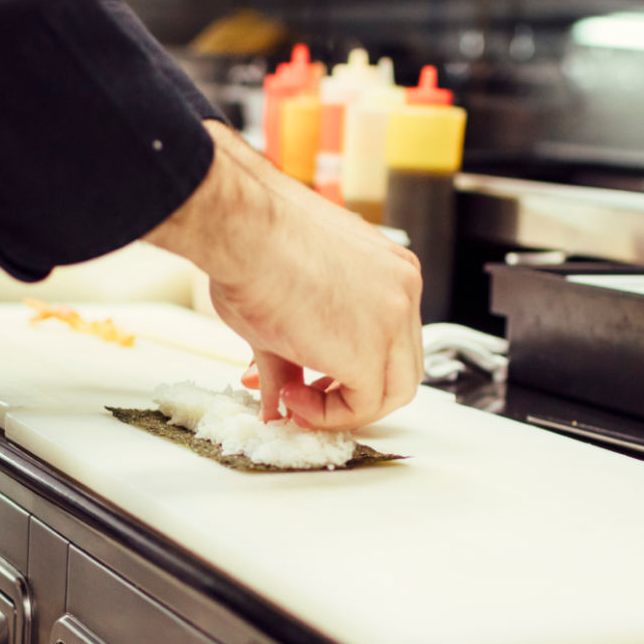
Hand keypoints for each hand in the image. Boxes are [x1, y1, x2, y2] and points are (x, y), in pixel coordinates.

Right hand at [149, 122, 422, 430]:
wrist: (242, 228)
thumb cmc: (254, 242)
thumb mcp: (287, 302)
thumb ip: (289, 359)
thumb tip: (276, 398)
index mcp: (389, 269)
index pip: (390, 335)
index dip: (350, 365)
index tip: (310, 377)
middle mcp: (402, 290)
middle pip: (401, 364)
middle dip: (352, 390)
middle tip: (307, 396)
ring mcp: (394, 319)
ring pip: (393, 389)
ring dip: (342, 407)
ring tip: (294, 400)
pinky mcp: (372, 351)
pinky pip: (364, 405)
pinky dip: (329, 414)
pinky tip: (292, 398)